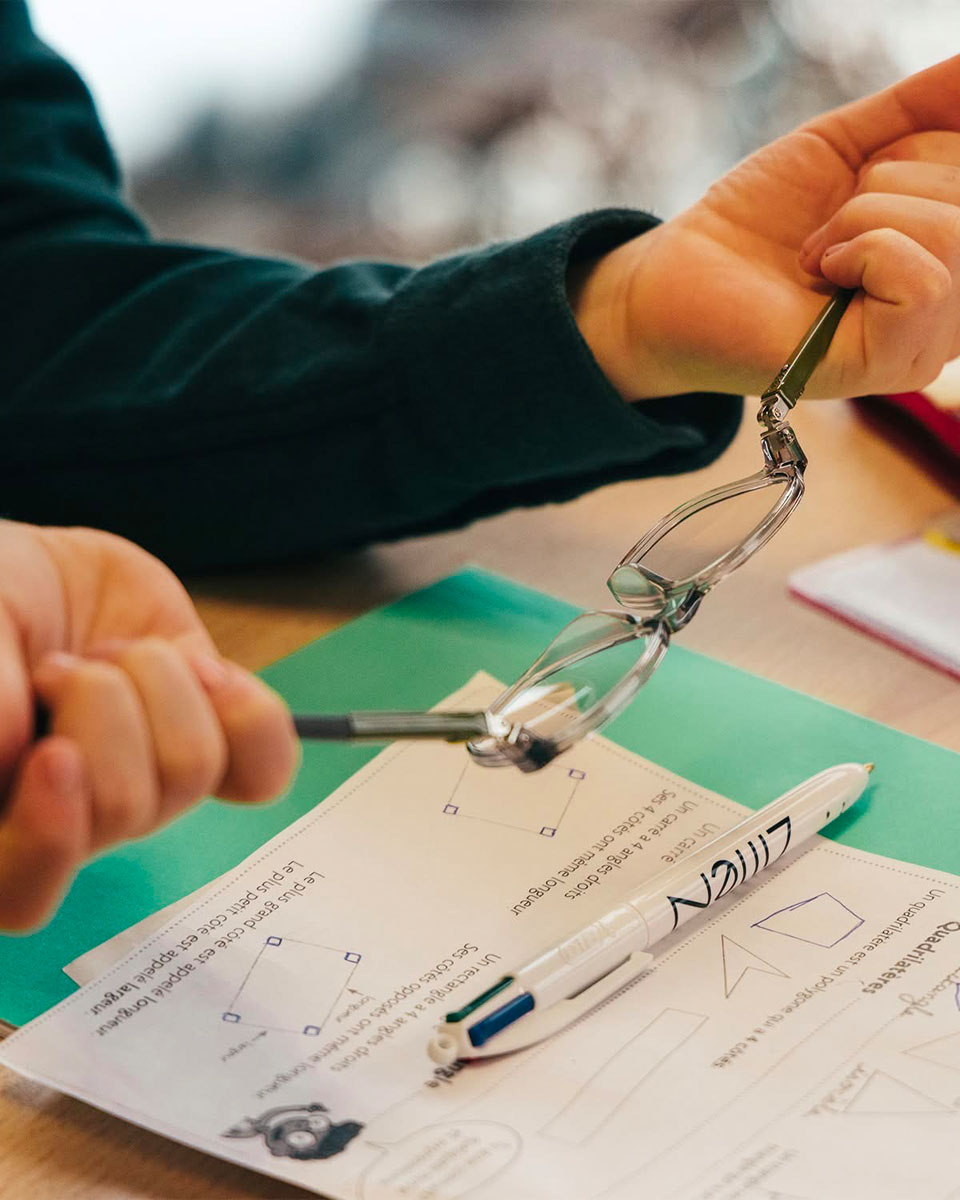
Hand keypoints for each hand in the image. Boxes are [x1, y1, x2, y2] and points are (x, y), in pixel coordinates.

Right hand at [0, 521, 298, 930]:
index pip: (22, 895)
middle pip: (123, 809)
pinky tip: (204, 672)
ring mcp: (151, 787)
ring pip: (192, 768)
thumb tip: (10, 748)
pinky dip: (244, 709)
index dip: (49, 843)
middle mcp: (77, 820)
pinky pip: (265, 769)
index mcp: (4, 816)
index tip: (55, 756)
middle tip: (58, 665)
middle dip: (96, 703)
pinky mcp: (213, 749)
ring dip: (154, 681)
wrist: (49, 572)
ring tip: (107, 654)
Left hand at [574, 55, 959, 401]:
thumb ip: (922, 109)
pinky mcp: (888, 364)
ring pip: (952, 235)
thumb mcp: (848, 145)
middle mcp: (957, 310)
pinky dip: (863, 252)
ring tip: (815, 252)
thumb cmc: (761, 219)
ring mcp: (927, 344)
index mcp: (952, 258)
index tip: (858, 182)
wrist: (681, 274)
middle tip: (826, 226)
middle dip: (885, 182)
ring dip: (863, 216)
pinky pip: (925, 283)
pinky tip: (821, 271)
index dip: (916, 152)